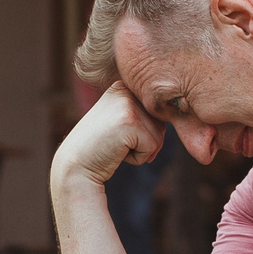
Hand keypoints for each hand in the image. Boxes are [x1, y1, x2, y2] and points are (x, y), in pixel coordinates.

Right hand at [51, 83, 165, 198]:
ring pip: (158, 136)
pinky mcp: (130, 121)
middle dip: (143, 142)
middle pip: (160, 123)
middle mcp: (125, 90)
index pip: (155, 114)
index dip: (141, 134)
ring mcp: (127, 104)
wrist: (75, 166)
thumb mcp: (120, 123)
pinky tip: (115, 152)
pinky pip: (152, 147)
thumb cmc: (100, 149)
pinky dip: (137, 158)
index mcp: (122, 87)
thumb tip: (177, 113)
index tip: (115, 135)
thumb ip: (143, 115)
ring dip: (140, 150)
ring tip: (114, 146)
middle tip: (114, 142)